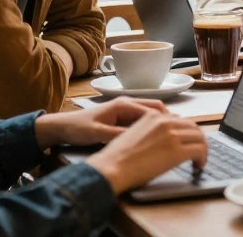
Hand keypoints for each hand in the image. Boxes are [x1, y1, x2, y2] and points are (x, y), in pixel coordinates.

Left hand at [35, 97, 168, 148]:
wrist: (61, 127)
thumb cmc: (78, 128)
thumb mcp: (98, 134)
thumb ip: (118, 135)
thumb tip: (140, 139)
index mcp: (123, 104)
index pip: (154, 108)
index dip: (168, 119)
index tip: (180, 131)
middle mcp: (126, 103)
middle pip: (155, 109)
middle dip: (169, 120)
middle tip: (181, 134)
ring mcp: (124, 110)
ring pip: (149, 114)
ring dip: (160, 123)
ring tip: (172, 137)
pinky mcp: (120, 118)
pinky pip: (141, 120)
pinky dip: (151, 127)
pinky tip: (154, 138)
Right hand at [86, 112, 206, 194]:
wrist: (112, 167)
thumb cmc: (118, 157)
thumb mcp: (134, 133)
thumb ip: (150, 131)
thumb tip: (163, 140)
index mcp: (153, 116)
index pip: (179, 120)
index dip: (187, 132)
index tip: (188, 141)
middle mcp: (165, 121)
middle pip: (193, 126)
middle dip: (198, 139)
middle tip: (198, 151)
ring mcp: (172, 134)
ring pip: (199, 137)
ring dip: (202, 148)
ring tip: (200, 159)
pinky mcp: (177, 150)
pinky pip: (199, 150)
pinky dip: (203, 157)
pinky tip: (199, 165)